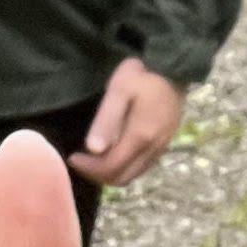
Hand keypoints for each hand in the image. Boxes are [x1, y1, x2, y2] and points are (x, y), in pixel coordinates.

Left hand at [71, 56, 185, 185]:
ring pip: (132, 175)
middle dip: (98, 174)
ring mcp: (160, 148)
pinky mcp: (164, 144)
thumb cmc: (142, 77)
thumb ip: (106, 120)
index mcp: (140, 137)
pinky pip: (141, 167)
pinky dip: (124, 167)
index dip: (89, 169)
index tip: (72, 157)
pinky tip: (113, 152)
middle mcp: (153, 148)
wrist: (174, 69)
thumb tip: (93, 149)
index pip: (111, 168)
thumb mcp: (119, 91)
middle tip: (81, 160)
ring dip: (111, 173)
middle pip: (122, 178)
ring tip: (94, 158)